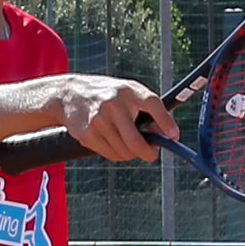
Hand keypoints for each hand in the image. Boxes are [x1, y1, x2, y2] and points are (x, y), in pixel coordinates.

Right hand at [57, 75, 172, 163]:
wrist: (70, 94)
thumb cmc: (109, 95)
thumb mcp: (130, 93)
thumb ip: (150, 111)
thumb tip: (169, 135)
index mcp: (130, 91)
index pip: (152, 104)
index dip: (166, 122)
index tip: (174, 136)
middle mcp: (114, 103)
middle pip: (136, 142)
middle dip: (148, 153)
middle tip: (151, 153)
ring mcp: (99, 119)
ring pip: (125, 152)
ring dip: (130, 153)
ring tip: (126, 141)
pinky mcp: (87, 134)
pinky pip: (111, 155)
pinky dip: (116, 154)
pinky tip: (112, 141)